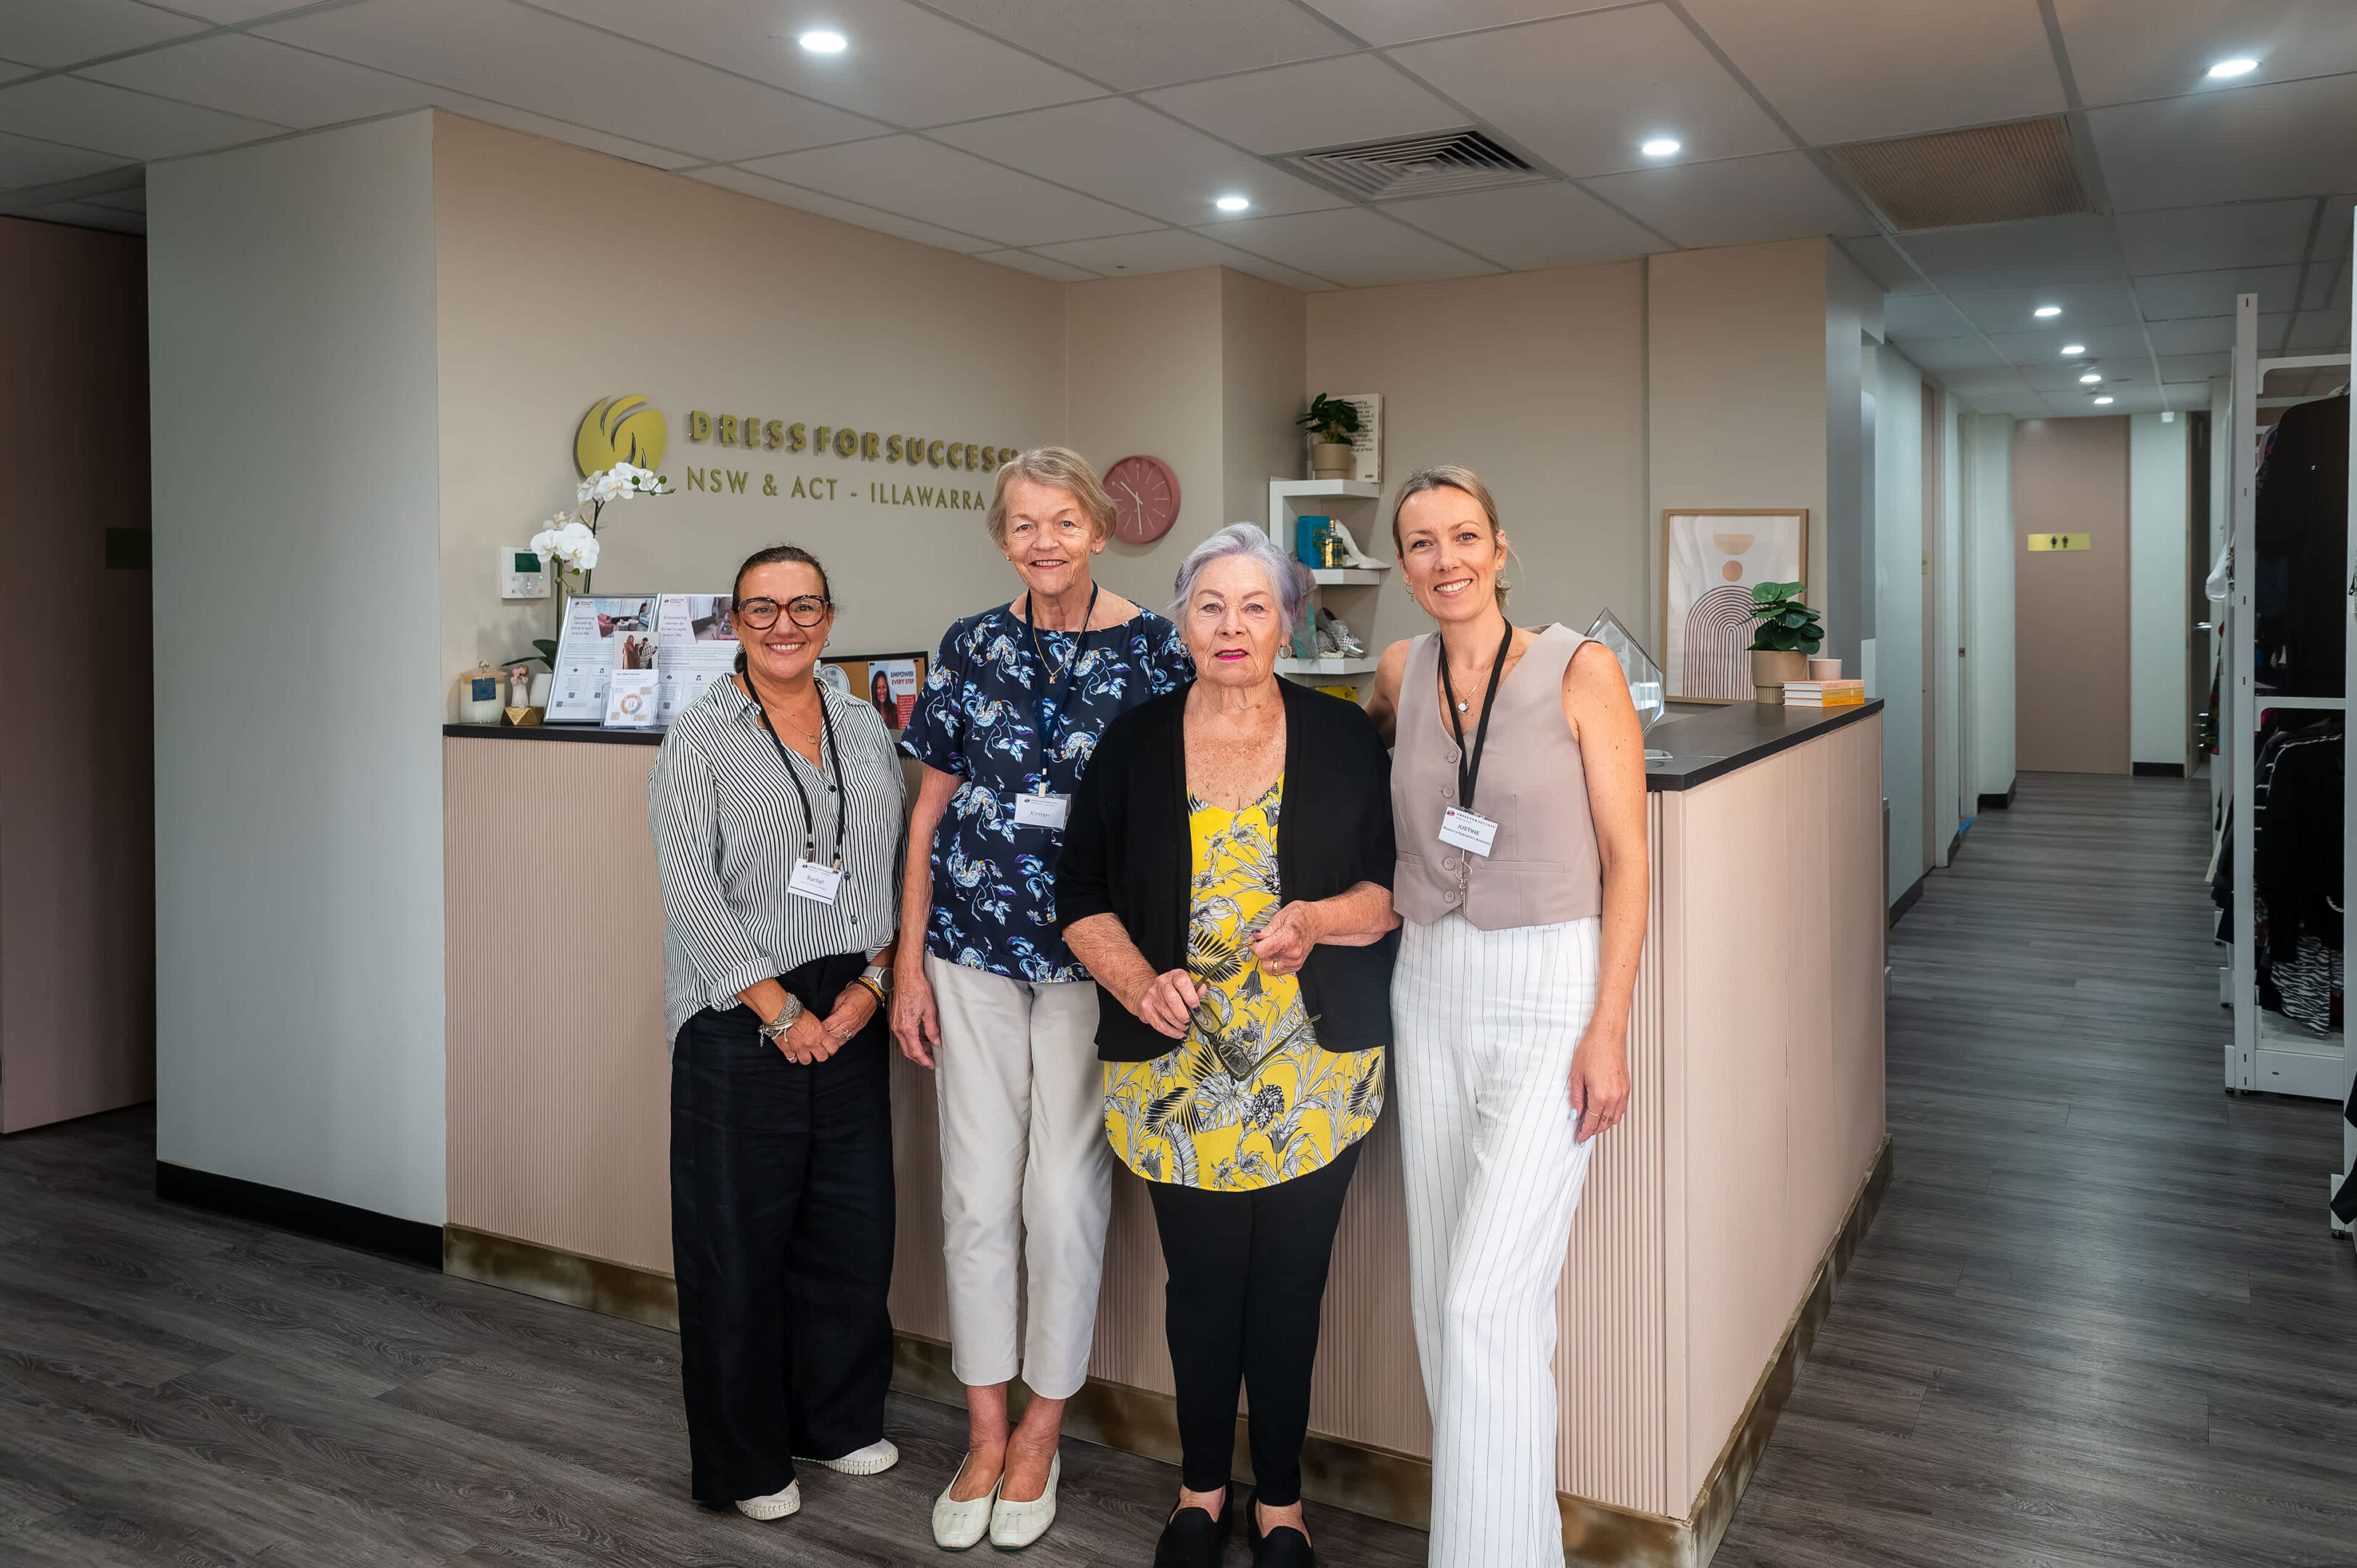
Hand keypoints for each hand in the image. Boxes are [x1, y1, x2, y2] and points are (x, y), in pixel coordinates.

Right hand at [775, 1009, 838, 1066]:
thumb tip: (820, 1034)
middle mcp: (811, 1043)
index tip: (830, 1048)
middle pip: (822, 1057)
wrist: (782, 1014)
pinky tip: (793, 1053)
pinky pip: (792, 1059)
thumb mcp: (814, 1019)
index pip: (832, 1047)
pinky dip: (793, 1057)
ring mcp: (799, 1048)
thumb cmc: (796, 1012)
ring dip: (806, 1057)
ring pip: (807, 1061)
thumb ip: (818, 1030)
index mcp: (820, 1034)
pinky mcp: (788, 1050)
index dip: (832, 1048)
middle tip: (818, 1051)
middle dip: (821, 1055)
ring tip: (805, 1053)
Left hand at [822, 982, 879, 1046]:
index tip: (814, 1031)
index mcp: (846, 1012)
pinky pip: (849, 1038)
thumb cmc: (857, 992)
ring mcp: (856, 1026)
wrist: (871, 992)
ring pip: (842, 1039)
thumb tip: (827, 1020)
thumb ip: (833, 1011)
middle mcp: (851, 1021)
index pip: (829, 1025)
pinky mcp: (859, 1028)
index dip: (821, 1029)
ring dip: (833, 1042)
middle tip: (817, 1039)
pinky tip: (836, 1042)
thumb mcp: (840, 998)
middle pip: (835, 1034)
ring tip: (825, 1044)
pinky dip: (841, 1041)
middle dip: (825, 1038)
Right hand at [892, 963, 940, 1068]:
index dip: (924, 1060)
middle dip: (919, 1057)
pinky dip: (912, 1039)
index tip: (930, 1064)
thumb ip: (932, 1029)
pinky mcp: (896, 1019)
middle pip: (908, 1050)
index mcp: (907, 1028)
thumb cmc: (917, 989)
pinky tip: (921, 1036)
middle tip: (930, 1059)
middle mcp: (898, 1027)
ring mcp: (895, 1023)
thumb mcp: (929, 1011)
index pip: (915, 1051)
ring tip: (929, 1047)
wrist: (907, 977)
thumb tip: (936, 1041)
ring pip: (905, 1043)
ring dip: (916, 1047)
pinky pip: (903, 1034)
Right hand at [1132, 969, 1200, 1038]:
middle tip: (1189, 1020)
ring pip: (1167, 1015)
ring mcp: (1152, 996)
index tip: (1196, 1007)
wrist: (1149, 990)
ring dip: (1179, 1025)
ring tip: (1185, 1027)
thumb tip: (1203, 989)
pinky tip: (1178, 1033)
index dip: (1191, 996)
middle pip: (1173, 1000)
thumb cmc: (1171, 989)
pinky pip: (1160, 1025)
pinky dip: (1172, 1032)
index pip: (1182, 982)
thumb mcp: (1184, 985)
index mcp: (1174, 976)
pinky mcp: (1146, 1008)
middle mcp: (1162, 984)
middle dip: (1184, 1014)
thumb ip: (1195, 988)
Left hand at [1248, 901, 1323, 975]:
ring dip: (1267, 959)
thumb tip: (1255, 937)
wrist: (1317, 921)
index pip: (1261, 951)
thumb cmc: (1302, 916)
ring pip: (1269, 968)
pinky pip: (1277, 971)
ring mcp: (1295, 961)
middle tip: (1264, 941)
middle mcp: (1292, 953)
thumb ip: (1267, 929)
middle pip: (1264, 960)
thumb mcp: (1281, 916)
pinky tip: (1278, 952)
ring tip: (1272, 947)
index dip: (1254, 945)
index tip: (1254, 940)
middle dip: (1260, 951)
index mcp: (1287, 938)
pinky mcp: (1296, 966)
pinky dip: (1274, 963)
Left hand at [1567, 1025, 1629, 1143]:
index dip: (1584, 1133)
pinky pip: (1621, 1109)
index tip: (1579, 1138)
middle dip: (1593, 1130)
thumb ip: (1576, 1098)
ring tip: (1591, 1122)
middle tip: (1582, 1131)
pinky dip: (1612, 1115)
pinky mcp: (1626, 1087)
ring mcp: (1622, 1092)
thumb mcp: (1576, 1075)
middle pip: (1604, 1124)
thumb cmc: (1592, 1050)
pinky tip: (1603, 1112)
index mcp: (1601, 1095)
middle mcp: (1615, 1097)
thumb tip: (1575, 1114)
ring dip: (1603, 1124)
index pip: (1592, 1123)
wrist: (1607, 1035)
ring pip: (1614, 1119)